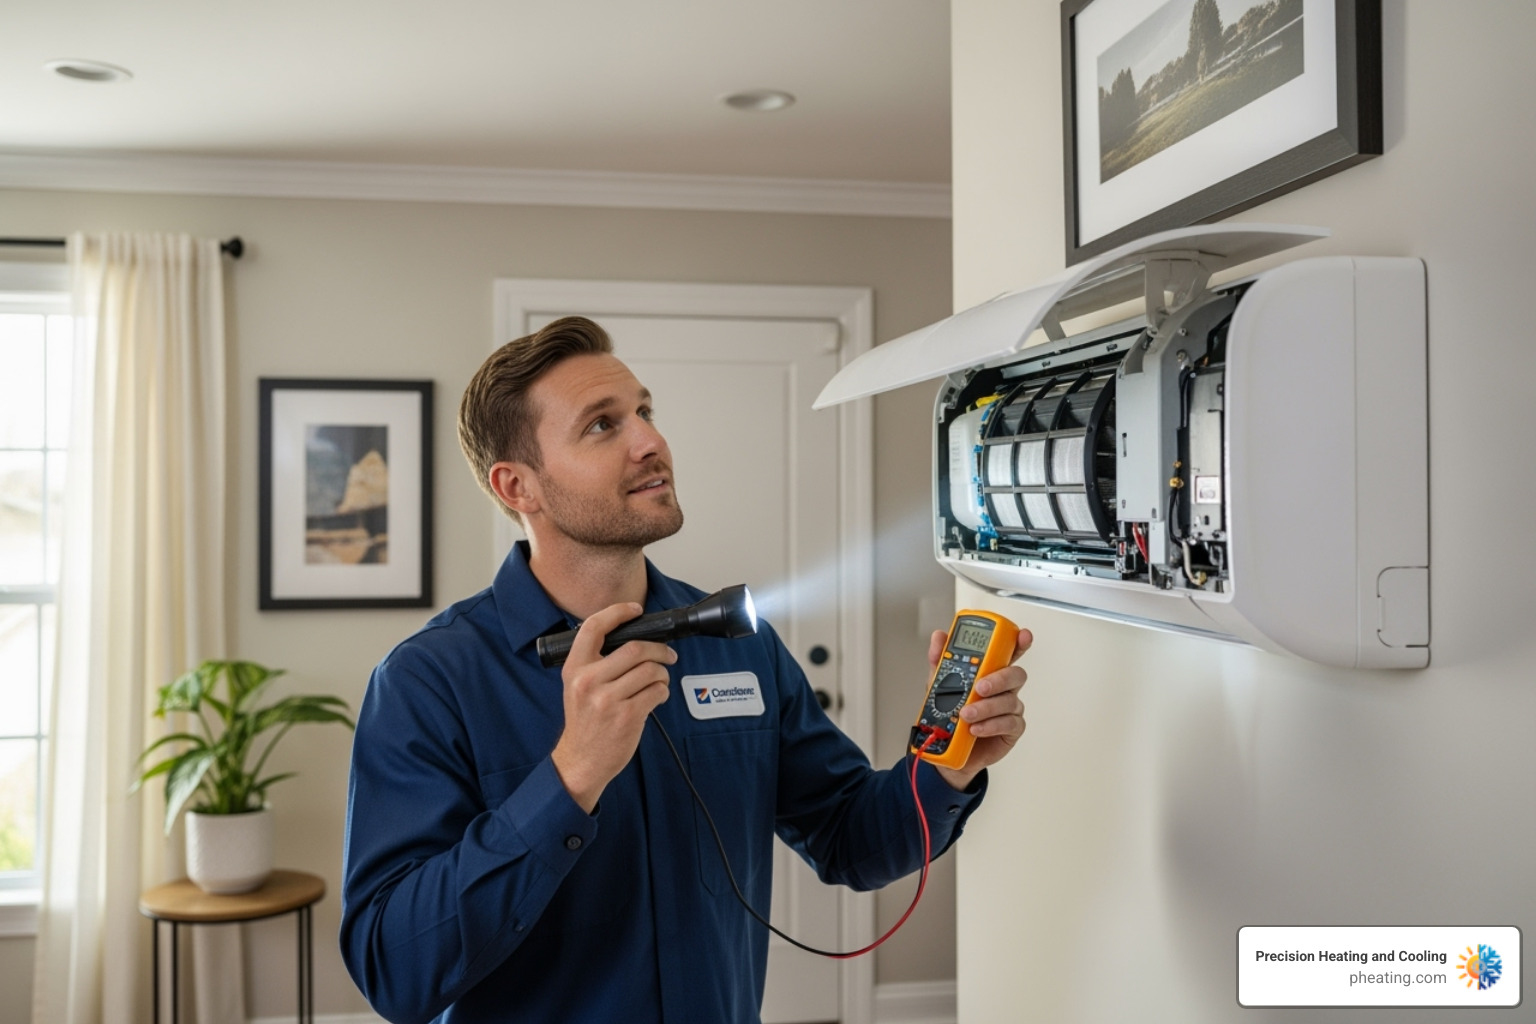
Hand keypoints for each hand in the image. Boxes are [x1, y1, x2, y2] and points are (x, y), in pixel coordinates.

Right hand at [550, 602, 675, 812]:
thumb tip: (633, 640)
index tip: (635, 609)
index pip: (594, 627)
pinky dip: (662, 691)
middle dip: (658, 649)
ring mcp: (608, 699)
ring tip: (659, 680)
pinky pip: (657, 691)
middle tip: (667, 654)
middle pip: (635, 648)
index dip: (618, 612)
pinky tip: (656, 696)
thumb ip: (596, 663)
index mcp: (575, 668)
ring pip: (650, 670)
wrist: (581, 760)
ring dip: (662, 673)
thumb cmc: (585, 722)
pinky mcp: (628, 716)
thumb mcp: (577, 686)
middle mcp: (589, 681)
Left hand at [925, 626, 1031, 790]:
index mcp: (990, 672)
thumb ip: (940, 660)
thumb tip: (939, 637)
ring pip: (1010, 701)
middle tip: (979, 687)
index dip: (1019, 642)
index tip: (1022, 635)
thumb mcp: (939, 685)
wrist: (947, 750)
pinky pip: (1009, 724)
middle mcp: (1003, 688)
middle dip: (998, 679)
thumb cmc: (950, 714)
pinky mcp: (1011, 730)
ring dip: (987, 707)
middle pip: (1015, 675)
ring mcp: (1009, 709)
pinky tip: (976, 728)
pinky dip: (991, 725)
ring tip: (967, 714)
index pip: (1009, 653)